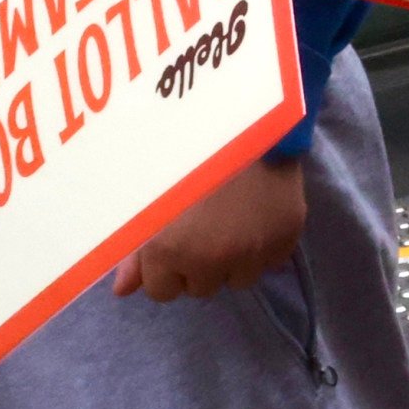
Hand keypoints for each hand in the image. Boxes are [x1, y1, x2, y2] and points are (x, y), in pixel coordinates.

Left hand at [110, 151, 306, 301]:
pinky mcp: (286, 240)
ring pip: (237, 279)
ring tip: (231, 221)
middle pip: (200, 288)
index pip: (161, 290)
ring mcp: (253, 253)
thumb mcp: (152, 198)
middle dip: (198, 265)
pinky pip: (270, 261)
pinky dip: (263, 246)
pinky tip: (257, 217)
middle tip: (202, 226)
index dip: (164, 267)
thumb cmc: (185, 151)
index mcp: (170, 250)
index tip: (172, 242)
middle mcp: (211, 260)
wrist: (244, 117)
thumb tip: (122, 291)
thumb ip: (136, 251)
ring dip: (232, 260)